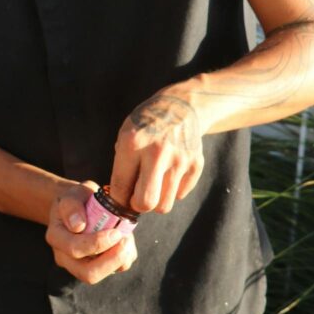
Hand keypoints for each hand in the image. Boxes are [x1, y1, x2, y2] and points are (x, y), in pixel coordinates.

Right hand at [45, 182, 138, 284]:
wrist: (82, 205)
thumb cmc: (78, 199)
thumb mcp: (72, 194)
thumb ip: (71, 205)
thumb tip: (78, 225)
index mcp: (56, 237)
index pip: (74, 249)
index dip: (97, 243)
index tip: (115, 231)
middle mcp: (65, 257)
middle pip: (87, 274)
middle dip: (111, 260)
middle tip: (125, 240)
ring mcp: (80, 265)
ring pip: (103, 274)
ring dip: (120, 259)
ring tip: (127, 237)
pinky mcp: (98, 267)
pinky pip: (115, 270)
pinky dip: (126, 258)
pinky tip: (126, 240)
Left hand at [110, 86, 203, 213]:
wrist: (181, 107)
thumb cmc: (146, 126)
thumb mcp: (125, 135)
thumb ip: (121, 166)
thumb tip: (120, 200)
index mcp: (133, 144)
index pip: (120, 187)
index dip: (118, 198)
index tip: (120, 197)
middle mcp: (157, 152)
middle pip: (146, 203)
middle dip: (138, 206)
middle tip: (137, 197)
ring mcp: (179, 159)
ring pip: (164, 205)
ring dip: (156, 200)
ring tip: (153, 185)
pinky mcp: (196, 164)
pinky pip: (179, 194)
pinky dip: (172, 189)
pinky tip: (168, 172)